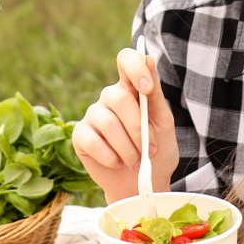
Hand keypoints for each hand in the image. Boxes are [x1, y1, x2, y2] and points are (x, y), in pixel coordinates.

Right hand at [72, 46, 178, 203]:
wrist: (142, 185)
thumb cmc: (156, 152)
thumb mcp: (163, 123)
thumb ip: (155, 94)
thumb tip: (148, 58)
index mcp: (131, 88)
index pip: (126, 60)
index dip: (134, 68)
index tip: (147, 89)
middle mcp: (109, 98)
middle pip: (118, 97)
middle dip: (138, 128)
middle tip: (150, 150)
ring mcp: (93, 115)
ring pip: (108, 123)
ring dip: (128, 147)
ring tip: (136, 162)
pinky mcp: (80, 136)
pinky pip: (93, 141)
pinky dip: (111, 157)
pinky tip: (118, 163)